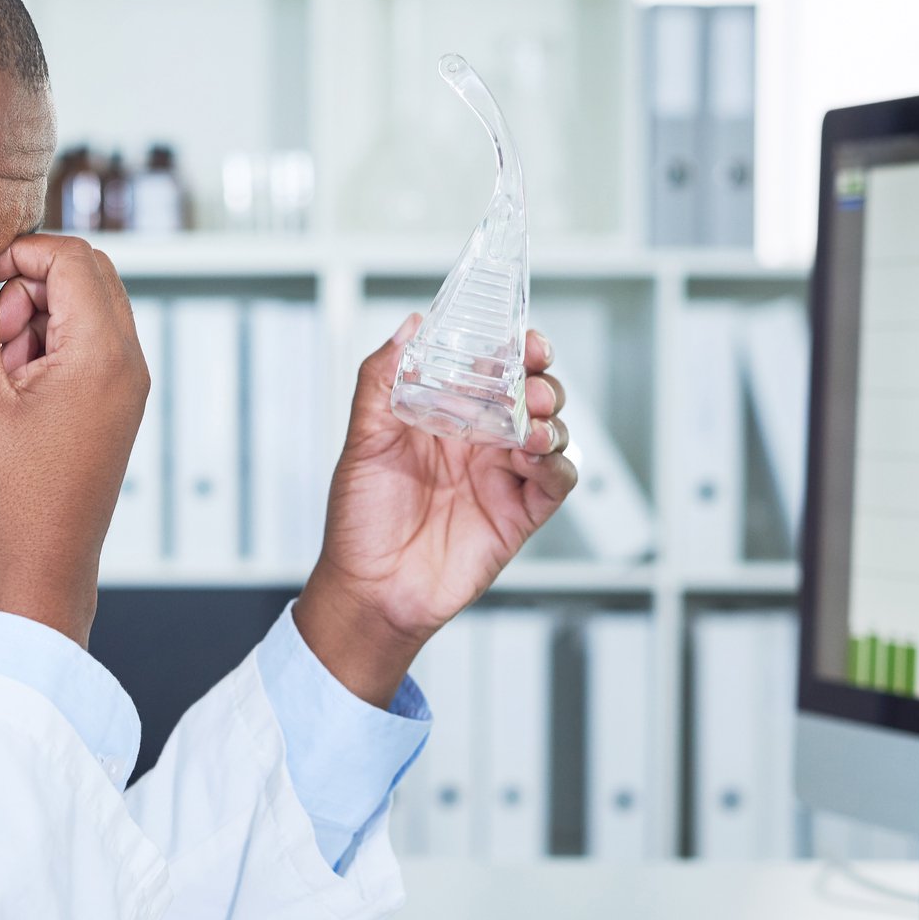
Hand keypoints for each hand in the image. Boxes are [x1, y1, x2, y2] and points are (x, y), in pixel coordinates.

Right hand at [0, 235, 147, 646]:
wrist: (44, 559)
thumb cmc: (10, 488)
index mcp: (102, 352)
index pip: (71, 256)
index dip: (16, 255)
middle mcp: (128, 360)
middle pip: (81, 276)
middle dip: (20, 287)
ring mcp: (127, 382)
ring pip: (79, 310)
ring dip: (25, 320)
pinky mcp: (115, 402)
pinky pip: (82, 346)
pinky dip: (41, 348)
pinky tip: (1, 387)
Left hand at [292, 319, 577, 705]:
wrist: (370, 589)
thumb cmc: (360, 521)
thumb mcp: (363, 440)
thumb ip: (381, 381)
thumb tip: (407, 330)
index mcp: (445, 417)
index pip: (492, 370)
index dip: (514, 349)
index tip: (521, 337)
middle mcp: (479, 443)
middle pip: (532, 395)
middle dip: (542, 379)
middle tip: (533, 379)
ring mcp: (502, 477)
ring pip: (552, 432)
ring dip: (552, 418)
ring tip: (533, 420)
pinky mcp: (520, 513)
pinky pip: (556, 481)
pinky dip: (558, 464)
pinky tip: (538, 457)